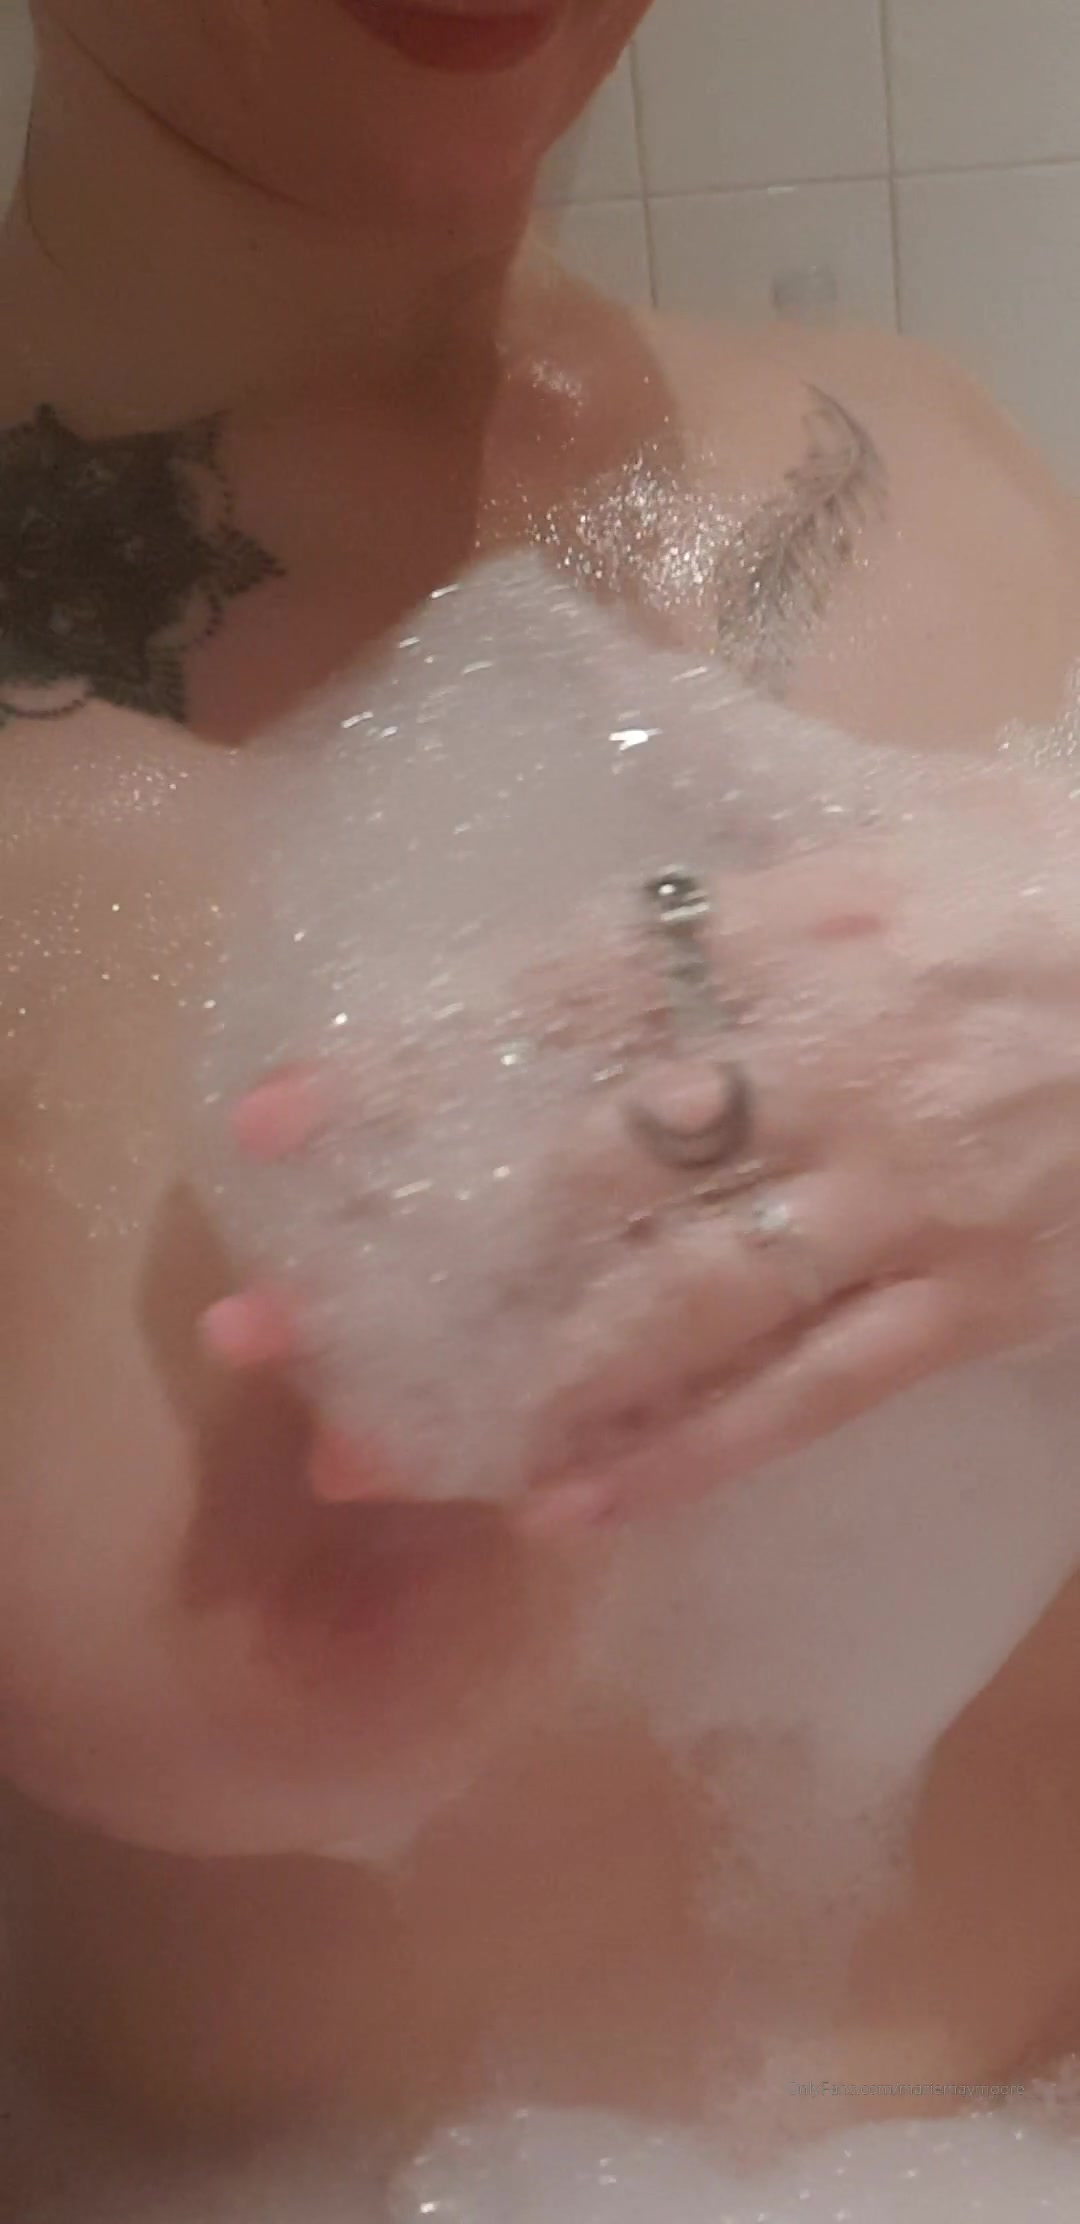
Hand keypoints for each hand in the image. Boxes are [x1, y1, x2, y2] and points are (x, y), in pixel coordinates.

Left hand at [202, 759, 1079, 1528]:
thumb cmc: (1079, 883)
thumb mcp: (929, 815)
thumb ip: (768, 845)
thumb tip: (630, 832)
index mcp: (802, 922)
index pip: (557, 993)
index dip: (407, 1061)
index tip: (270, 1121)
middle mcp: (828, 1059)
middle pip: (585, 1171)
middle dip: (418, 1260)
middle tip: (269, 1334)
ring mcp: (903, 1191)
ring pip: (680, 1306)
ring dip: (519, 1389)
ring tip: (378, 1458)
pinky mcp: (976, 1298)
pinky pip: (811, 1393)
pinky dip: (692, 1456)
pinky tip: (578, 1508)